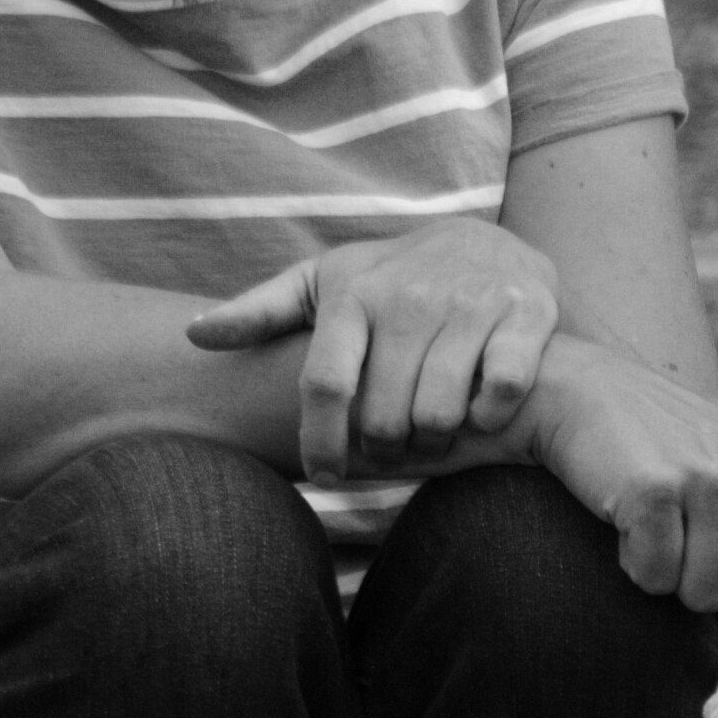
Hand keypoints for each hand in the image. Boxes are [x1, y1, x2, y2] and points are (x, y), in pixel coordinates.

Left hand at [186, 224, 561, 476]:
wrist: (490, 242)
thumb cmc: (393, 277)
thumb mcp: (328, 283)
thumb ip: (262, 311)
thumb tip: (194, 336)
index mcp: (354, 294)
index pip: (325, 385)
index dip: (320, 443)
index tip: (324, 475)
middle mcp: (408, 296)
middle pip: (382, 416)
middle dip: (382, 448)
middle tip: (390, 446)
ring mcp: (468, 302)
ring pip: (438, 414)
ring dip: (432, 440)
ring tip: (431, 431)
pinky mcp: (523, 313)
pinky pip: (497, 394)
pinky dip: (487, 416)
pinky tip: (479, 411)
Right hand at [525, 344, 717, 616]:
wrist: (586, 390)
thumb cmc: (666, 445)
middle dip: (707, 586)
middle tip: (679, 538)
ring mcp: (709, 478)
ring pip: (702, 594)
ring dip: (668, 577)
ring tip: (655, 526)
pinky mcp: (655, 490)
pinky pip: (655, 577)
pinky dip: (633, 564)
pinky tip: (627, 519)